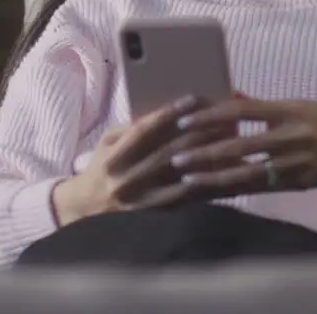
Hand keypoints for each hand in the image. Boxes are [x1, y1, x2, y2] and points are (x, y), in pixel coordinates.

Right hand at [51, 96, 233, 223]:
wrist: (85, 209)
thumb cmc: (101, 167)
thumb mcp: (107, 143)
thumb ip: (132, 128)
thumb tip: (167, 113)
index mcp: (113, 157)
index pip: (143, 131)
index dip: (168, 114)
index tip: (193, 99)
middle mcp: (126, 180)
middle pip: (167, 153)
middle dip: (197, 134)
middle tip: (223, 118)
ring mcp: (141, 201)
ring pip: (180, 177)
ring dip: (207, 159)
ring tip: (231, 143)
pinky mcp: (155, 216)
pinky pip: (185, 200)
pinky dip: (205, 185)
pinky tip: (225, 173)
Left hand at [169, 98, 316, 198]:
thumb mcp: (297, 104)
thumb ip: (262, 105)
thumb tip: (230, 96)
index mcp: (288, 110)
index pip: (242, 111)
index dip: (211, 116)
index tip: (185, 120)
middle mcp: (291, 136)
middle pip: (241, 147)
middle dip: (206, 154)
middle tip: (176, 158)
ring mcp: (295, 163)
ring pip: (248, 173)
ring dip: (215, 178)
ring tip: (188, 180)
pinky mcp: (298, 183)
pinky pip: (261, 187)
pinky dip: (236, 189)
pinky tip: (215, 192)